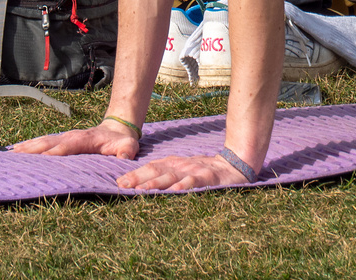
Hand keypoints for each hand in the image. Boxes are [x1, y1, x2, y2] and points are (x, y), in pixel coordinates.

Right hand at [10, 120, 139, 159]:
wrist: (117, 129)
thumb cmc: (122, 142)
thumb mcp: (129, 146)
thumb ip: (127, 151)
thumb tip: (124, 157)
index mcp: (84, 140)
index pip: (66, 147)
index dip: (53, 152)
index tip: (39, 159)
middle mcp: (70, 137)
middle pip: (48, 143)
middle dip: (32, 149)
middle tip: (14, 157)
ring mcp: (64, 137)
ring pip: (42, 142)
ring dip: (26, 147)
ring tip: (9, 154)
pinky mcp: (60, 141)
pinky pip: (42, 143)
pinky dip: (28, 146)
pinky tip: (15, 151)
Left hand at [116, 153, 251, 190]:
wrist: (236, 164)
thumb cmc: (206, 171)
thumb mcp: (184, 169)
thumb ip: (167, 174)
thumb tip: (141, 184)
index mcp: (175, 163)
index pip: (152, 167)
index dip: (136, 174)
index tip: (120, 183)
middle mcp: (182, 165)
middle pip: (158, 171)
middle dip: (139, 179)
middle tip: (123, 187)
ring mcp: (195, 171)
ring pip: (173, 176)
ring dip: (157, 183)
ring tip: (142, 190)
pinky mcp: (209, 177)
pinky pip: (195, 182)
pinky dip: (185, 186)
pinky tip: (175, 191)